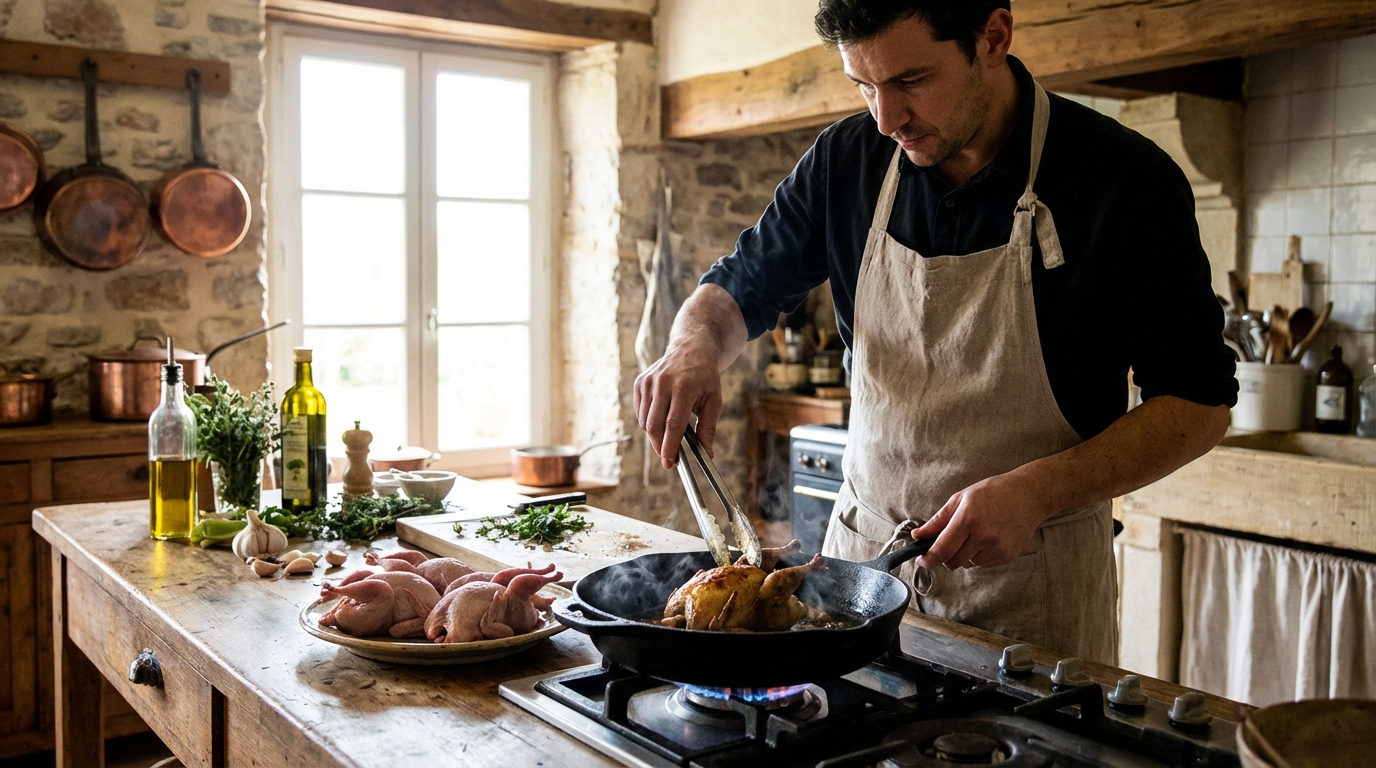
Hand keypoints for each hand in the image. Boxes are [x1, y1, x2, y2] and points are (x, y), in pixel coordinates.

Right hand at [634, 340, 723, 467]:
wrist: (691, 349)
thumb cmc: (705, 377)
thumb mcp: (714, 401)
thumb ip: (708, 429)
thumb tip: (707, 454)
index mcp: (685, 386)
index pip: (673, 423)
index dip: (670, 446)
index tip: (670, 463)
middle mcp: (663, 382)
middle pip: (655, 424)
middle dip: (660, 446)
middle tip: (669, 458)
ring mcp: (649, 381)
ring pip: (645, 421)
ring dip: (655, 436)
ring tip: (669, 437)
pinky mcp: (640, 382)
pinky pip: (640, 412)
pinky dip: (649, 423)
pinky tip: (661, 420)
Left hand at [911, 471, 1053, 569]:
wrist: (1028, 496)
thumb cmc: (992, 493)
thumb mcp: (960, 499)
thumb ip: (938, 521)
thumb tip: (917, 536)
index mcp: (967, 520)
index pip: (941, 550)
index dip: (928, 559)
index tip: (922, 560)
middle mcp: (983, 537)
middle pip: (952, 562)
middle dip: (945, 556)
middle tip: (950, 541)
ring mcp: (997, 548)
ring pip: (967, 564)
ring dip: (964, 554)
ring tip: (975, 533)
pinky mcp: (1007, 556)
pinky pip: (982, 564)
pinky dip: (979, 555)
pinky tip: (988, 538)